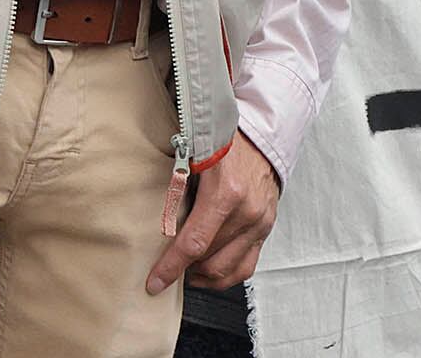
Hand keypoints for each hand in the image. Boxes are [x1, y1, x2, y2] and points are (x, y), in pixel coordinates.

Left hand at [147, 133, 280, 292]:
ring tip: (186, 270)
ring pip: (228, 270)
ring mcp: (261, 223)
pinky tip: (208, 270)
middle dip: (185, 271)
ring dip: (204, 276)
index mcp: (227, 193)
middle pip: (210, 261)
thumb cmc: (224, 145)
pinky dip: (225, 275)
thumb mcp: (192, 161)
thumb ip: (175, 192)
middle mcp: (248, 212)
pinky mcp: (266, 229)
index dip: (172, 267)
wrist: (259, 137)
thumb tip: (154, 225)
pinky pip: (246, 266)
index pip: (194, 243)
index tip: (155, 282)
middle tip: (166, 270)